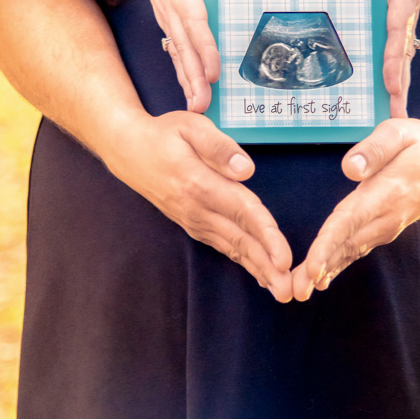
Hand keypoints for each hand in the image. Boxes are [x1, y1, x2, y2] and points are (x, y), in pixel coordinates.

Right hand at [106, 110, 293, 300]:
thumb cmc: (163, 134)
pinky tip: (260, 273)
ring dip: (258, 270)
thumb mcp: (190, 127)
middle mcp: (196, 209)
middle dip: (267, 267)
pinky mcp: (191, 224)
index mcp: (200, 184)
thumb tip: (247, 170)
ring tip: (281, 291)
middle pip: (240, 240)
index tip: (286, 259)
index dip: (267, 236)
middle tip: (292, 292)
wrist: (128, 150)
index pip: (242, 213)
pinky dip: (242, 261)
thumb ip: (219, 147)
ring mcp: (193, 220)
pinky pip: (222, 245)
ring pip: (232, 248)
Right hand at [114, 0, 287, 112]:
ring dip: (186, 81)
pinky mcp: (166, 20)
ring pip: (177, 53)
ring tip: (197, 107)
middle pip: (183, 48)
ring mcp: (166, 15)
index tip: (215, 73)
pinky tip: (190, 88)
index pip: (195, 22)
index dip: (205, 49)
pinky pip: (175, 49)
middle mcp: (170, 6)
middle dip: (193, 78)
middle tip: (202, 105)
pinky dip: (182, 70)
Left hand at [288, 0, 419, 117]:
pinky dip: (393, 65)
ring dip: (399, 81)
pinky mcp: (399, 12)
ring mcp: (404, 11)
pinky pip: (395, 42)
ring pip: (402, 51)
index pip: (396, 27)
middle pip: (403, 50)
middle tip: (399, 116)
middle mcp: (406, 5)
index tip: (390, 82)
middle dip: (401, 84)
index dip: (392, 56)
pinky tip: (387, 87)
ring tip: (397, 112)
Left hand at [291, 116, 419, 300]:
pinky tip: (321, 279)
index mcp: (386, 193)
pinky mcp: (386, 226)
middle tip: (295, 292)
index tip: (311, 266)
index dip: (328, 245)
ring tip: (301, 291)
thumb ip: (373, 149)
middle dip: (320, 268)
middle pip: (346, 244)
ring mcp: (388, 225)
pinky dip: (338, 264)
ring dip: (326, 271)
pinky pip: (359, 248)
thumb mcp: (399, 132)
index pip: (350, 222)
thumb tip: (349, 169)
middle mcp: (387, 216)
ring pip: (352, 251)